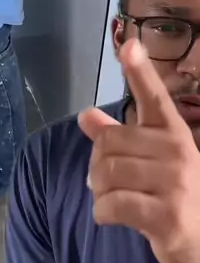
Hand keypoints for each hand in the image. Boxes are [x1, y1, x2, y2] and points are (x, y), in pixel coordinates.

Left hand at [78, 38, 199, 262]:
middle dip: (96, 165)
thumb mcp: (149, 161)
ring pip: (107, 173)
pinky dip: (103, 212)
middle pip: (109, 143)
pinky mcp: (166, 216)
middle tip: (105, 181)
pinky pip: (113, 204)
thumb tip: (85, 114)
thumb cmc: (172, 195)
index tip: (129, 46)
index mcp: (172, 132)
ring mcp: (174, 183)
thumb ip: (116, 137)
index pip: (153, 97)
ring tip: (110, 198)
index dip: (139, 71)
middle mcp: (177, 151)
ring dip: (98, 190)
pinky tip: (111, 216)